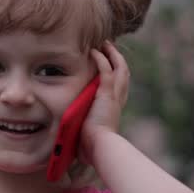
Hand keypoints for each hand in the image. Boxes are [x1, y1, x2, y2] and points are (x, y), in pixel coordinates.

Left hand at [80, 41, 129, 162]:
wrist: (100, 147)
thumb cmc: (93, 147)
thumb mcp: (89, 133)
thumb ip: (83, 129)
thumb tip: (69, 140)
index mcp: (115, 108)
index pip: (120, 86)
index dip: (117, 74)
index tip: (109, 65)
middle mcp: (118, 100)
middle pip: (124, 73)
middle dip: (117, 59)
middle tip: (109, 48)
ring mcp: (114, 95)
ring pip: (119, 68)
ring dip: (112, 55)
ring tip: (104, 45)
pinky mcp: (106, 94)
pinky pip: (106, 70)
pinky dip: (101, 59)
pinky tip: (94, 51)